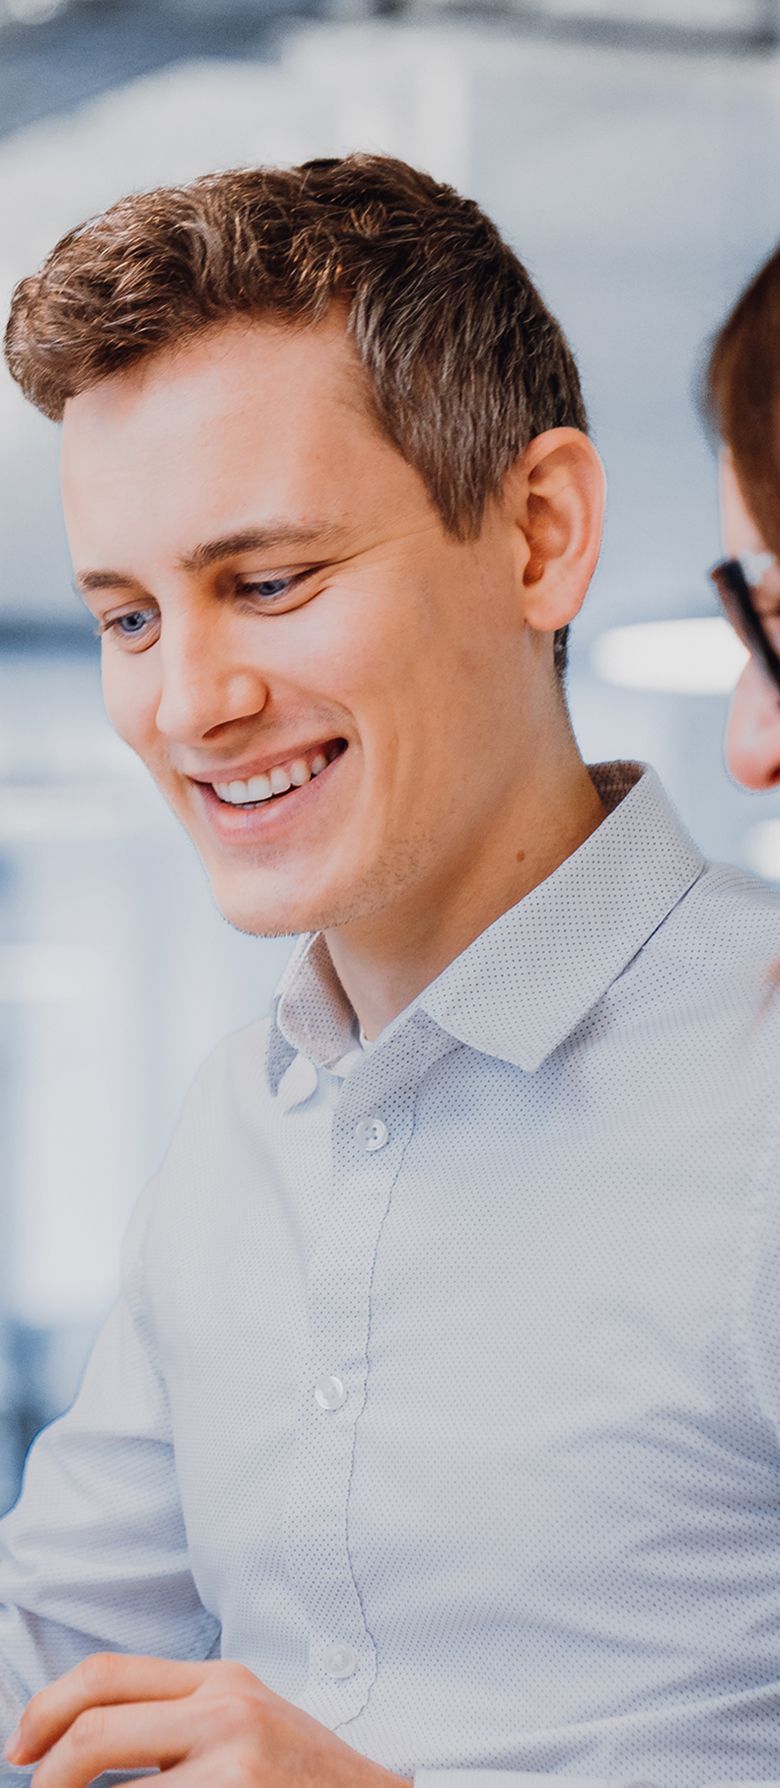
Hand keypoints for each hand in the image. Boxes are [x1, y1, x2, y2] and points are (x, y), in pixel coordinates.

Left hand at [3, 1653, 412, 1786]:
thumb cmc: (305, 1779)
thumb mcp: (246, 1721)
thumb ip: (179, 1717)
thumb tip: (84, 1739)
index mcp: (221, 1680)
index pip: (105, 1676)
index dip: (46, 1710)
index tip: (20, 1751)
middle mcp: (226, 1711)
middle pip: (95, 1731)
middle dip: (47, 1778)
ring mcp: (234, 1764)